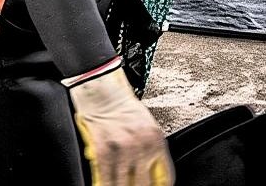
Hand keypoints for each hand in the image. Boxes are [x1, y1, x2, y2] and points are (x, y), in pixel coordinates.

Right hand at [69, 67, 173, 185]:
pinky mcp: (102, 151)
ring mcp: (122, 150)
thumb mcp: (147, 126)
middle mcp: (141, 146)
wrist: (100, 89)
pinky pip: (105, 179)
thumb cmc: (121, 105)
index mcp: (156, 139)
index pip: (164, 178)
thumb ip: (152, 151)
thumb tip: (153, 177)